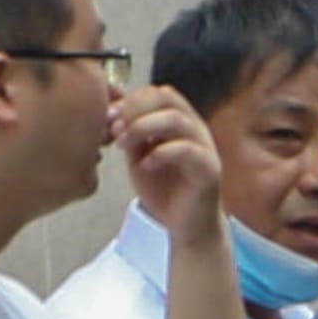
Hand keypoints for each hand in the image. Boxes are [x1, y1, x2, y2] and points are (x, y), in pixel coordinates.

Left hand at [115, 82, 221, 240]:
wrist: (187, 225)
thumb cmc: (164, 189)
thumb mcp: (138, 155)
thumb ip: (129, 133)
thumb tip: (109, 109)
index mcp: (179, 123)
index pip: (157, 93)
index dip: (129, 100)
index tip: (108, 118)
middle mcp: (195, 130)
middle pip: (167, 97)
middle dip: (135, 110)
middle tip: (115, 130)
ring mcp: (205, 148)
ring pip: (177, 119)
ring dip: (143, 128)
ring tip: (123, 146)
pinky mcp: (209, 170)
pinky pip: (187, 150)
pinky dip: (160, 154)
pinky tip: (144, 166)